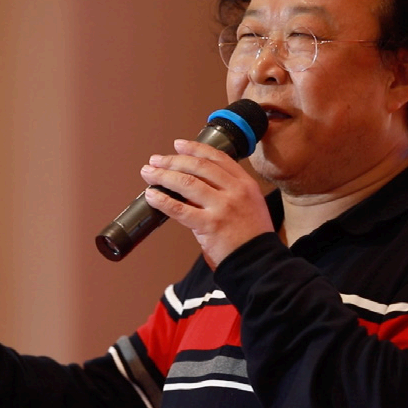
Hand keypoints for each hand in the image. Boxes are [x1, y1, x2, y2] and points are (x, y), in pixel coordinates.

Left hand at [141, 139, 272, 267]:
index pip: (217, 157)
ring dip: (163, 175)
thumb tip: (191, 183)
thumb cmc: (251, 236)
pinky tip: (151, 196)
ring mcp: (223, 207)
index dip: (195, 148)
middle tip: (156, 160)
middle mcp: (235, 191)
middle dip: (173, 160)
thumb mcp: (249, 204)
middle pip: (199, 167)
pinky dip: (162, 200)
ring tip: (149, 173)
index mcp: (245, 183)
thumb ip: (226, 190)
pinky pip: (179, 209)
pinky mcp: (210, 225)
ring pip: (187, 183)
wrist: (258, 261)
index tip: (178, 145)